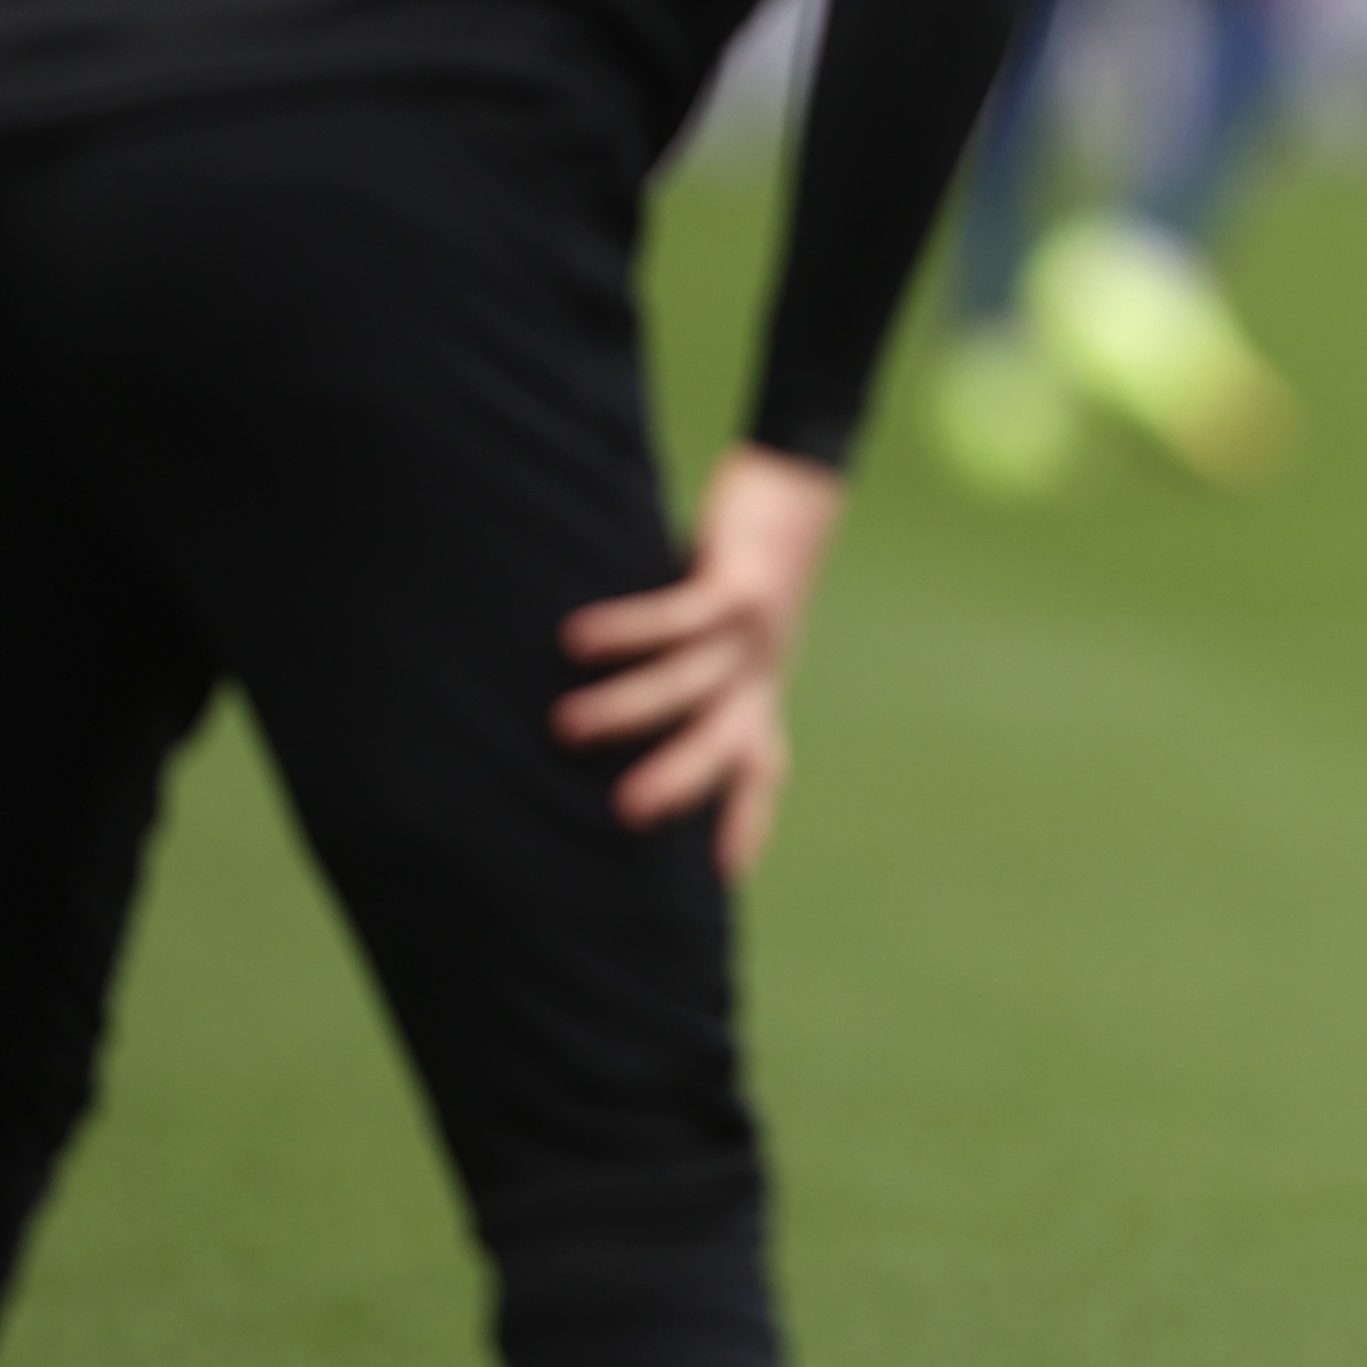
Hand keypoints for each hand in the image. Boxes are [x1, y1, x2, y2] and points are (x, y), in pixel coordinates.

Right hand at [554, 446, 846, 878]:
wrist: (800, 487)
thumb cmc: (739, 571)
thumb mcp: (720, 638)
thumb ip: (680, 678)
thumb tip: (596, 720)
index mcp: (758, 695)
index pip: (758, 773)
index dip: (745, 825)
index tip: (725, 879)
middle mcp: (761, 675)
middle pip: (725, 746)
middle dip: (677, 783)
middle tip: (623, 817)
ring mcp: (756, 632)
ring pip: (689, 683)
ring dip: (628, 708)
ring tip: (566, 727)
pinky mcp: (741, 583)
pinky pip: (681, 616)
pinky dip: (629, 630)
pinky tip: (578, 639)